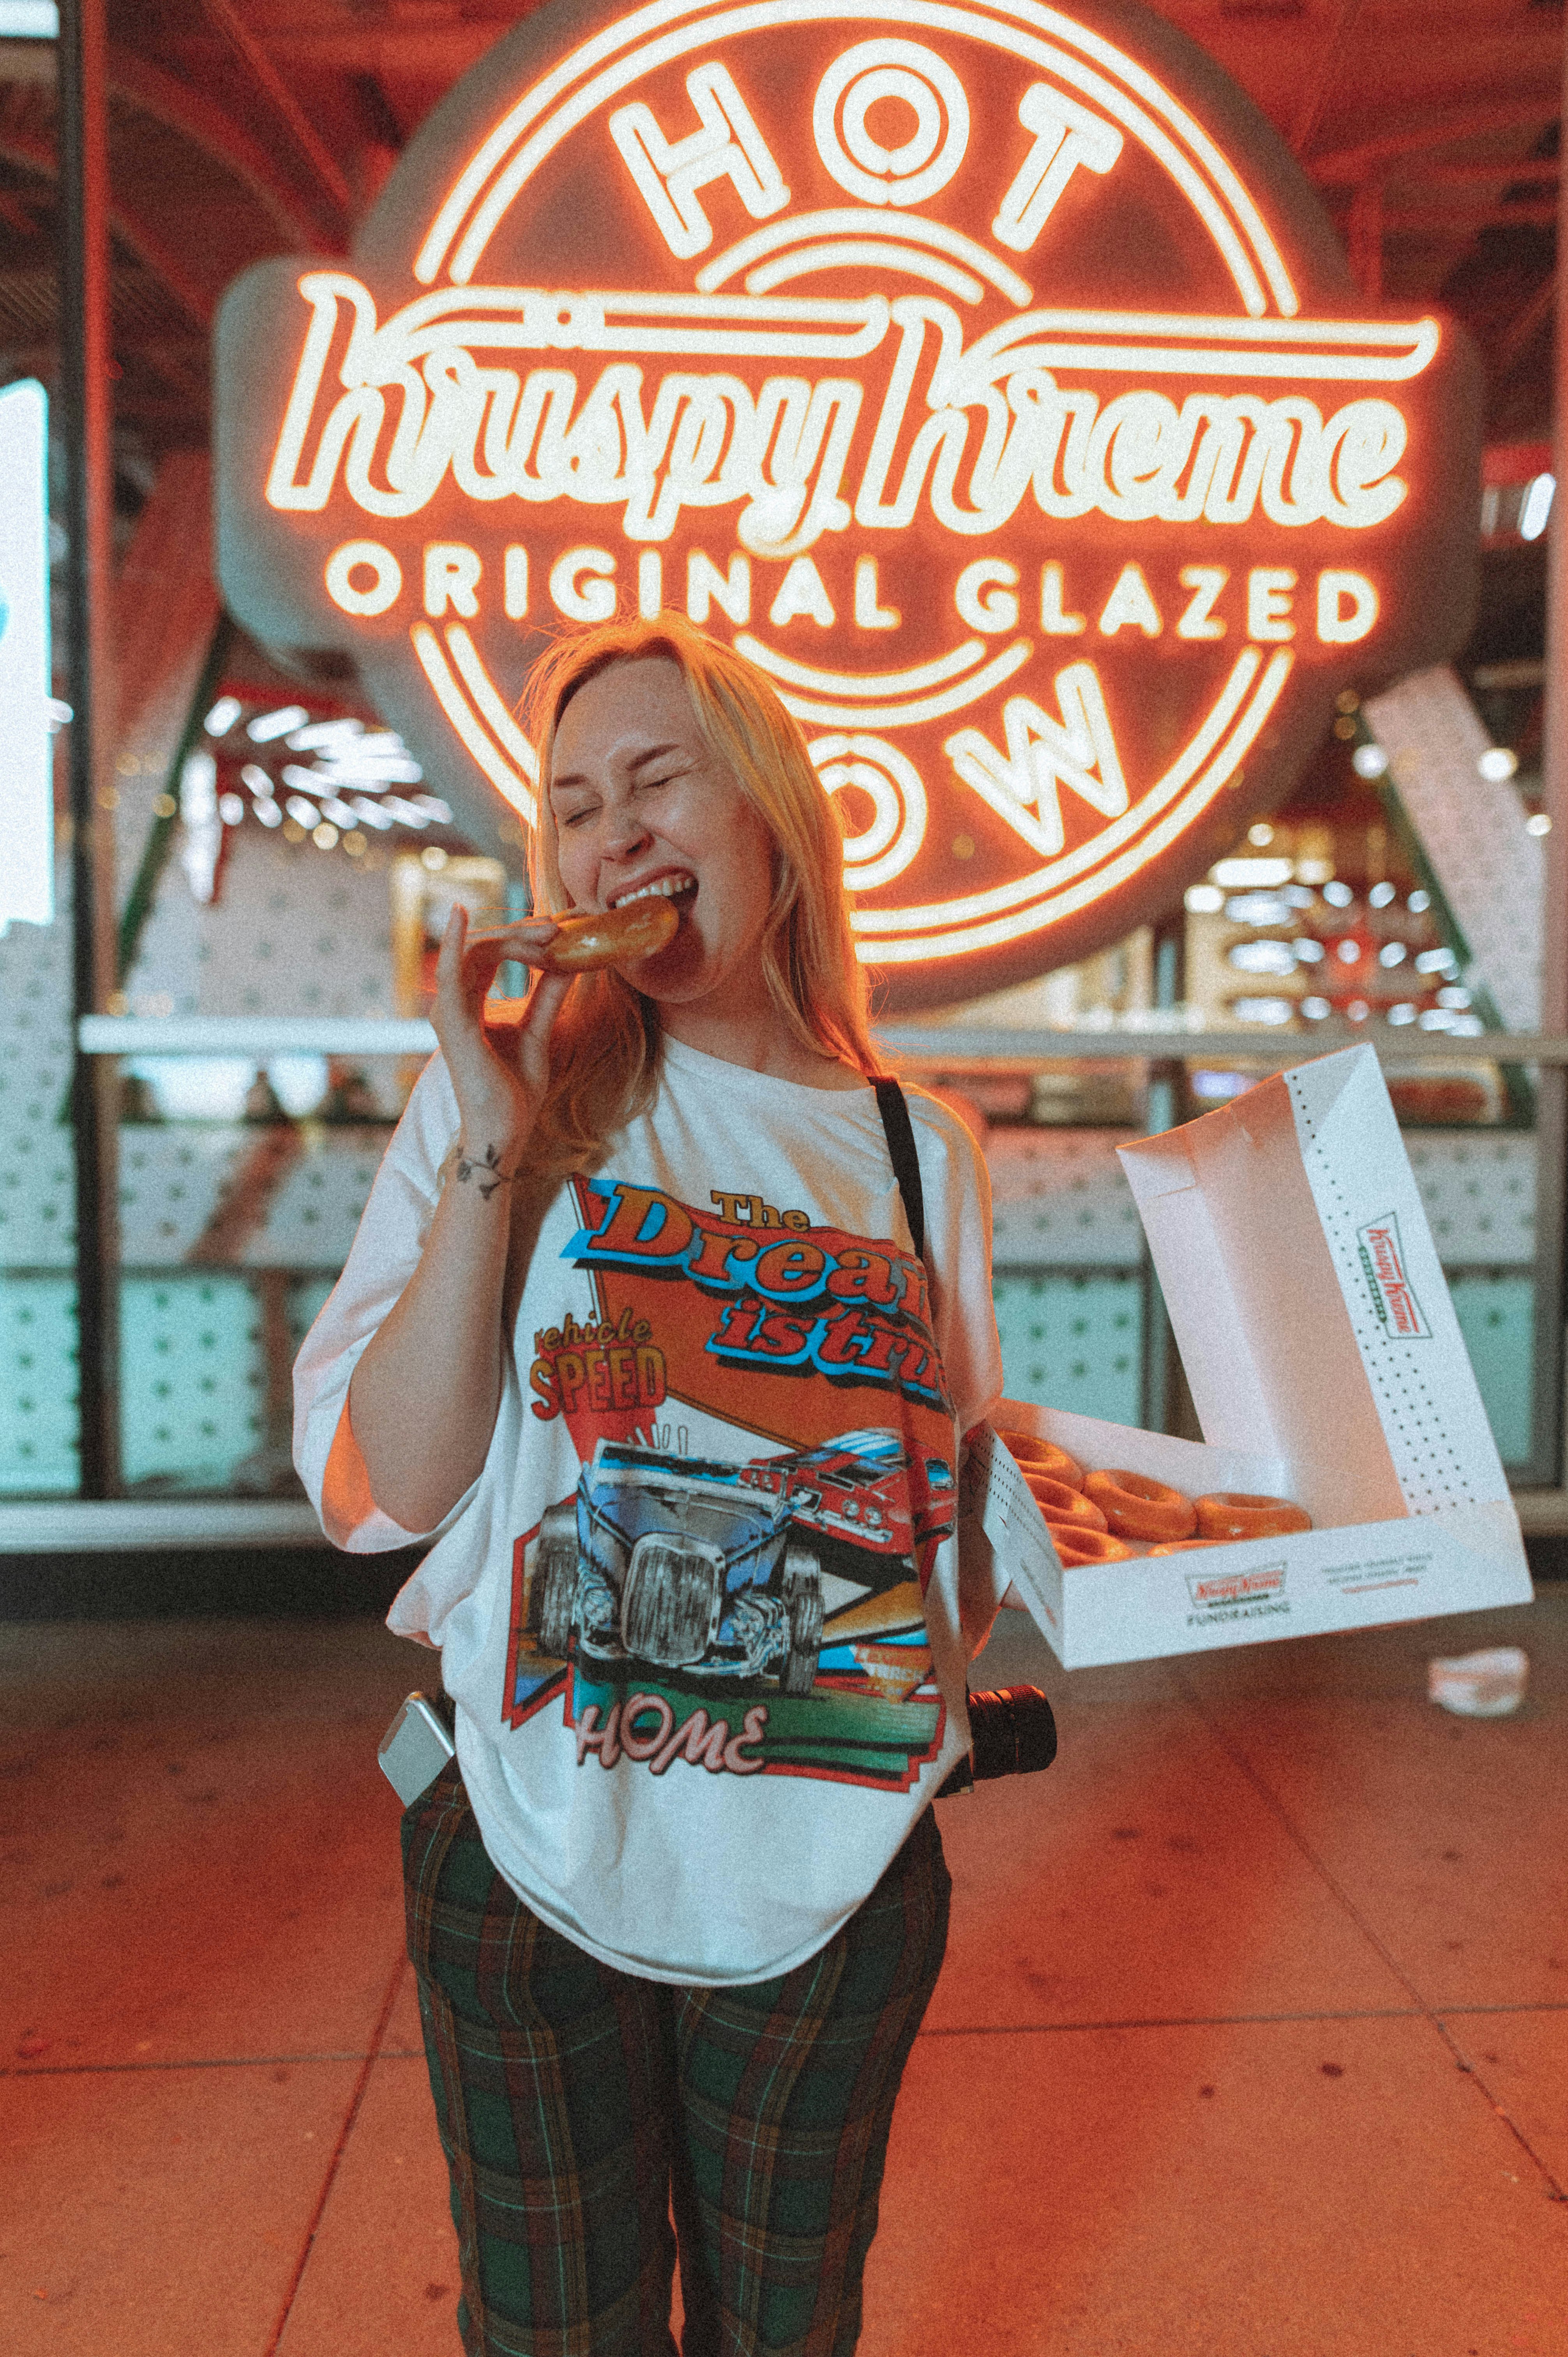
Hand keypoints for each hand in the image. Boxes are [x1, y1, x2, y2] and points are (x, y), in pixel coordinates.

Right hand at [429, 905, 569, 1170]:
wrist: (504, 1132)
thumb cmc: (515, 1092)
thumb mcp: (538, 1032)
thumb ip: (548, 995)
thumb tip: (571, 961)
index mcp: (469, 1003)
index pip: (492, 954)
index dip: (524, 937)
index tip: (562, 930)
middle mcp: (453, 1003)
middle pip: (484, 947)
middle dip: (523, 932)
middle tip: (562, 926)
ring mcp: (449, 1012)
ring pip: (475, 953)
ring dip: (512, 936)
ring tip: (549, 931)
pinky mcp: (453, 1025)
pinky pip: (450, 976)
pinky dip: (454, 944)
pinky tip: (459, 915)